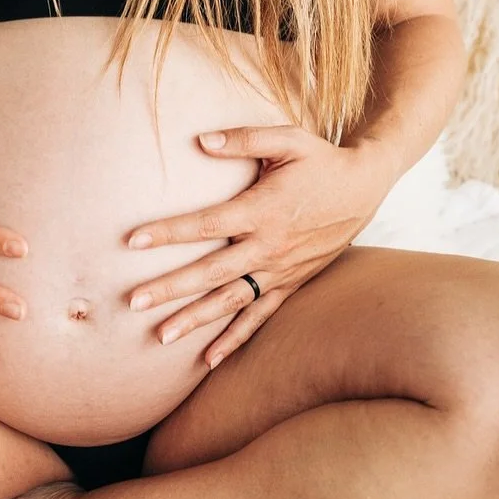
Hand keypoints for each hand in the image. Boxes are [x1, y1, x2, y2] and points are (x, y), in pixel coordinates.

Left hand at [124, 126, 392, 367]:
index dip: (169, 232)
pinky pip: (260, 316)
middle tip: (133, 301)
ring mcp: (281, 270)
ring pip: (231, 301)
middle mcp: (269, 246)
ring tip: (161, 337)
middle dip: (170, 288)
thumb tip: (201, 140)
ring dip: (195, 320)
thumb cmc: (320, 160)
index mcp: (262, 210)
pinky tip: (209, 360)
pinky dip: (235, 339)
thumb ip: (244, 139)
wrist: (365, 188)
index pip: (206, 224)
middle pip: (211, 272)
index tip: (133, 240)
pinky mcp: (291, 283)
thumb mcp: (287, 140)